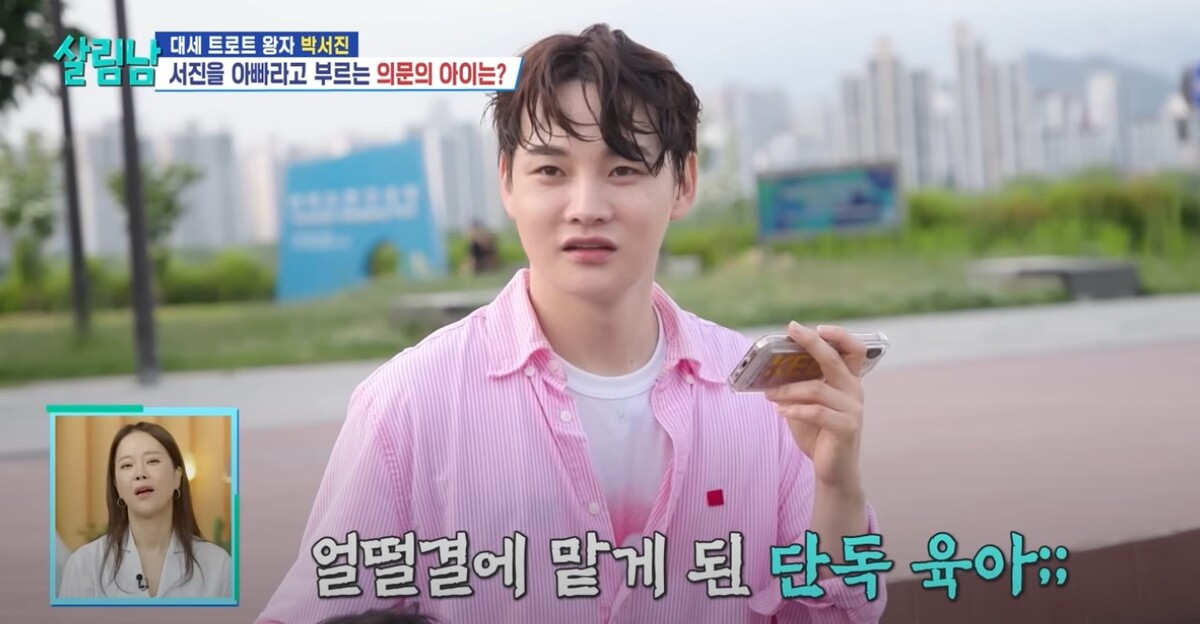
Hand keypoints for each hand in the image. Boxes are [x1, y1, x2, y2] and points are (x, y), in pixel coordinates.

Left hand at [764, 322, 866, 493]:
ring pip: (817, 388)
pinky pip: (816, 412)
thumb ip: (798, 387)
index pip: (852, 350)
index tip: (815, 327)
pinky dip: (794, 409)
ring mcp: (853, 409)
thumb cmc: (819, 435)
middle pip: (835, 359)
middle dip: (812, 342)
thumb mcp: (806, 406)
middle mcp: (854, 391)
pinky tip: (780, 411)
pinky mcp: (847, 427)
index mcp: (847, 382)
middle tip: (791, 330)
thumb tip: (771, 368)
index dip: (837, 335)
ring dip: (788, 389)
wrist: (833, 472)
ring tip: (769, 393)